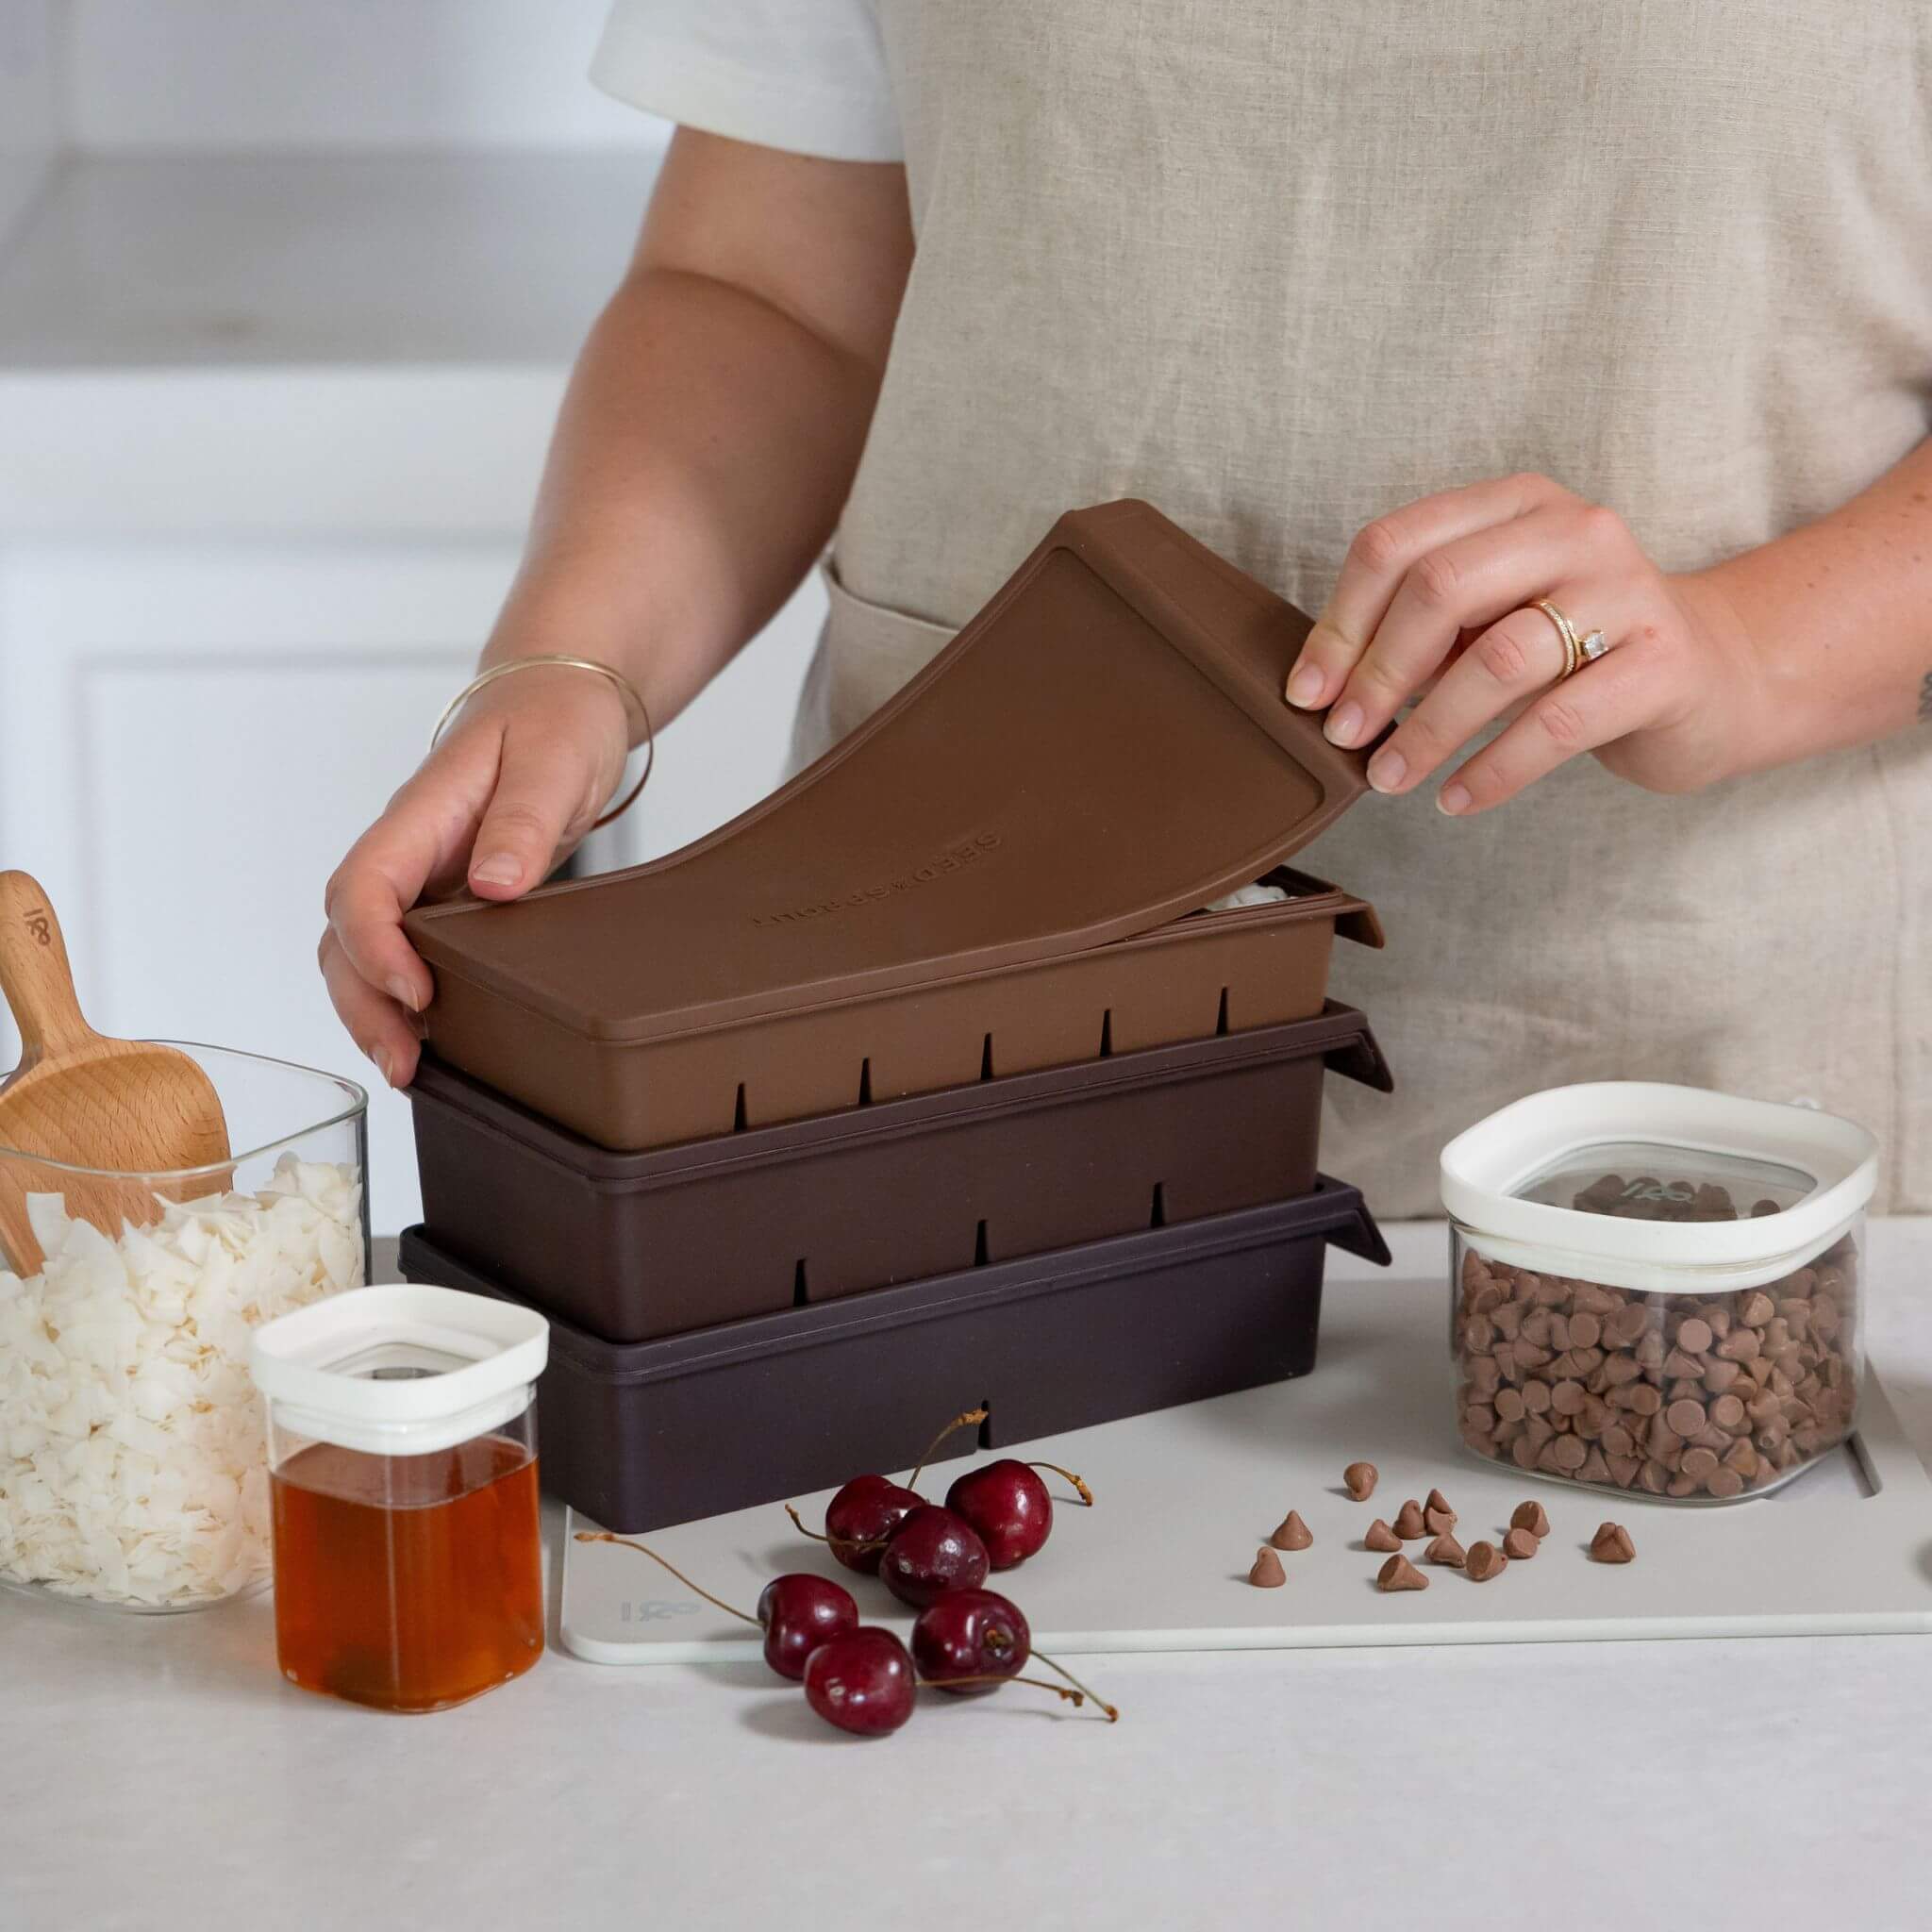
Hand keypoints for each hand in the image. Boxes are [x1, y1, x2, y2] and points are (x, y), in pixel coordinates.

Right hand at [319, 667, 631, 1087]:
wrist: (564, 701)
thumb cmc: (556, 721)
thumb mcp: (555, 760)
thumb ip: (524, 821)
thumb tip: (493, 884)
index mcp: (422, 812)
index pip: (364, 883)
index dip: (375, 946)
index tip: (418, 993)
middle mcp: (409, 849)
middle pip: (346, 933)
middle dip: (362, 1002)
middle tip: (404, 1062)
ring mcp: (422, 875)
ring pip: (363, 949)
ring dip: (373, 1010)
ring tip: (410, 1068)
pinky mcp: (445, 896)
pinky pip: (403, 950)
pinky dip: (403, 999)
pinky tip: (431, 1041)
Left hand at [1284, 473, 1764, 812]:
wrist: (1718, 675)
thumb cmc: (1578, 652)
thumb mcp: (1494, 621)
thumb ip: (1425, 632)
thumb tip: (1326, 686)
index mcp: (1516, 506)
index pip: (1397, 544)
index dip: (1340, 623)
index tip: (1307, 692)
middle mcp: (1574, 530)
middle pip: (1440, 586)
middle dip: (1377, 672)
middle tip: (1344, 735)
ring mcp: (1626, 591)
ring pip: (1499, 658)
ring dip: (1429, 730)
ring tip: (1390, 778)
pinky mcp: (1663, 663)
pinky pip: (1558, 722)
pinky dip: (1494, 769)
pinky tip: (1456, 799)